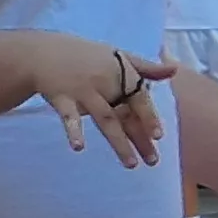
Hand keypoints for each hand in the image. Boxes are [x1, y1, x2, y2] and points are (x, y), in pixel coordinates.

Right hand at [26, 33, 174, 166]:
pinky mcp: (62, 99)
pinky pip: (69, 118)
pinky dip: (74, 131)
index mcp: (120, 74)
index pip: (139, 99)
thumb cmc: (85, 56)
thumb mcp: (118, 56)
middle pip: (125, 115)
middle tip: (153, 161)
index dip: (149, 116)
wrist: (43, 52)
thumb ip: (145, 67)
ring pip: (105, 120)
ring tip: (131, 165)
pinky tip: (79, 147)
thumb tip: (174, 70)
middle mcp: (105, 83)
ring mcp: (83, 92)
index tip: (158, 136)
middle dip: (139, 138)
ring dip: (119, 143)